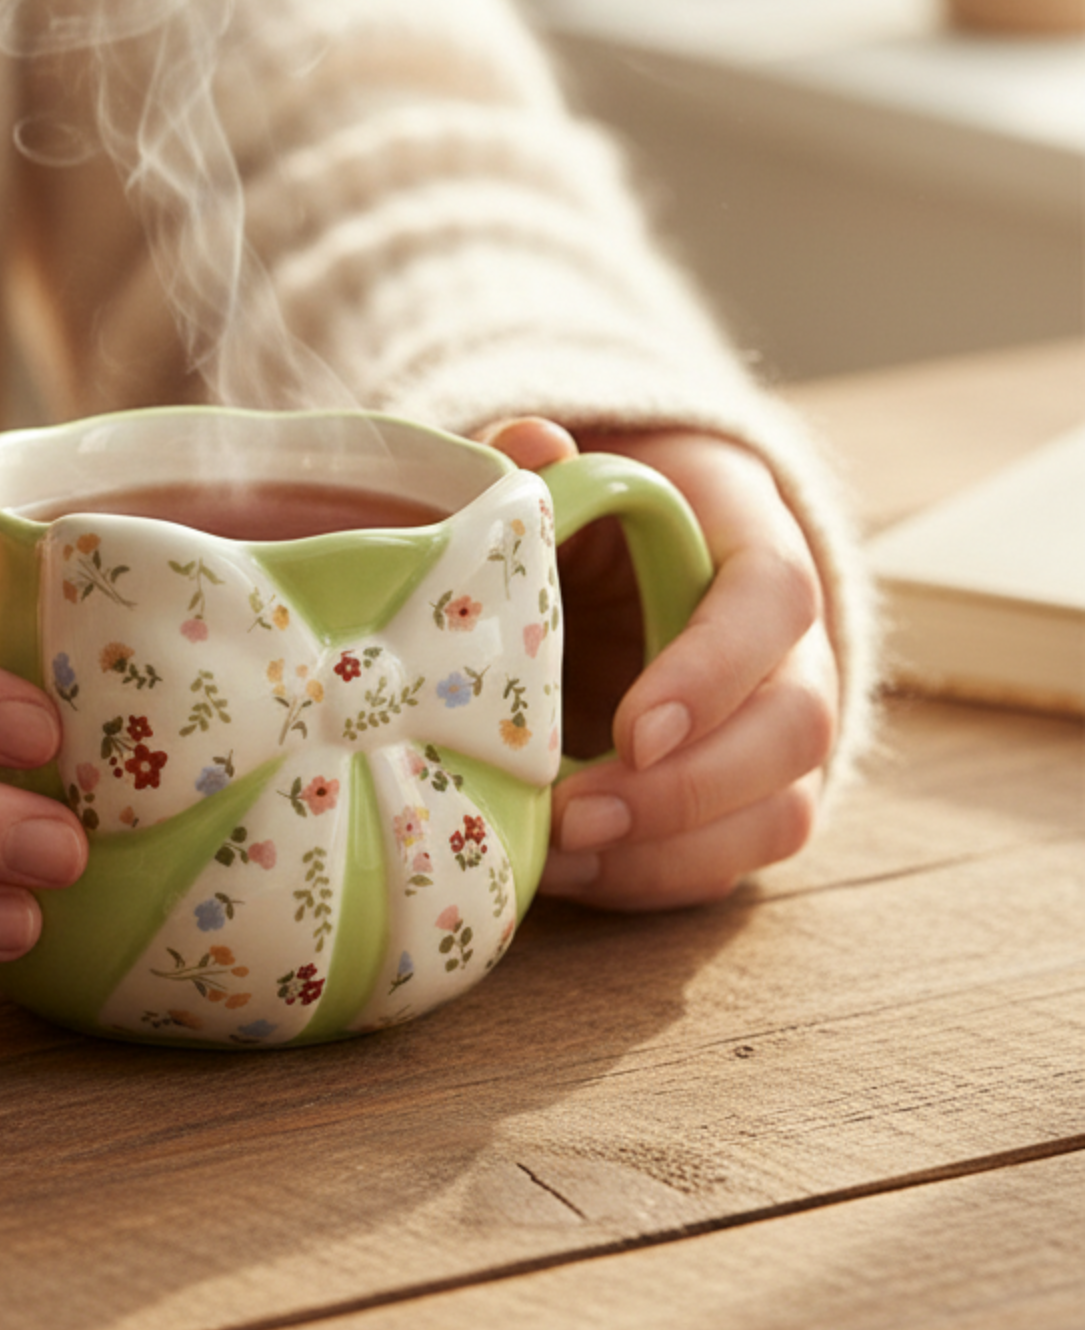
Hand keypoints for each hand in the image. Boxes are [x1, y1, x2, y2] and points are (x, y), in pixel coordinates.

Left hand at [483, 420, 838, 908]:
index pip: (775, 603)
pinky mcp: (740, 799)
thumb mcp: (575, 474)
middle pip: (796, 728)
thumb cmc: (600, 511)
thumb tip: (533, 448)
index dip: (716, 670)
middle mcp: (793, 650)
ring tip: (564, 861)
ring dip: (672, 850)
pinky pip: (729, 859)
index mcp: (757, 547)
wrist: (631, 555)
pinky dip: (653, 881)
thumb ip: (546, 464)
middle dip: (689, 788)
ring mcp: (776, 734)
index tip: (637, 728)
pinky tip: (570, 879)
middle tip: (580, 814)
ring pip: (778, 812)